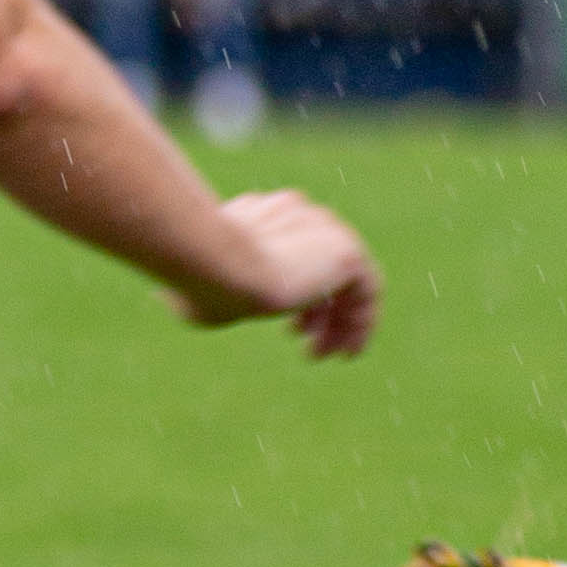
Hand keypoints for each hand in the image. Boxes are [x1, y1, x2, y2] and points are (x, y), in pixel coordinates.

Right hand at [173, 188, 380, 360]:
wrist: (221, 266)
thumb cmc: (202, 281)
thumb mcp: (205, 286)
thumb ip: (217, 286)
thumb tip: (198, 299)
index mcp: (260, 213)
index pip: (291, 249)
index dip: (294, 291)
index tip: (289, 328)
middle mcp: (297, 213)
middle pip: (320, 261)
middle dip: (316, 305)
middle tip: (301, 338)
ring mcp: (325, 229)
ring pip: (345, 278)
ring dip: (337, 319)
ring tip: (321, 354)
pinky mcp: (347, 252)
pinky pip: (367, 290)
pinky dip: (360, 322)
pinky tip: (347, 353)